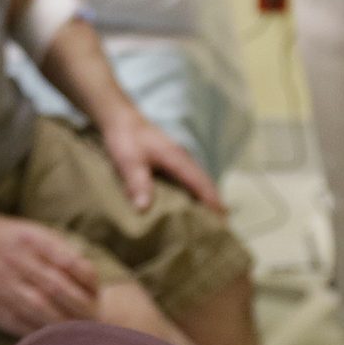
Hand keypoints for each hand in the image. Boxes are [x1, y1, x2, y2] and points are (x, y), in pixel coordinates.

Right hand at [0, 212, 102, 336]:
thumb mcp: (28, 230)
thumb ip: (55, 248)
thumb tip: (83, 272)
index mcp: (32, 240)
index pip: (70, 262)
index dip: (88, 282)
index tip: (98, 294)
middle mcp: (19, 261)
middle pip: (58, 289)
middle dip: (80, 309)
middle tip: (95, 322)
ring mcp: (3, 283)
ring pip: (39, 309)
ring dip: (62, 324)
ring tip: (78, 334)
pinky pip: (16, 321)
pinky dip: (36, 331)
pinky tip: (50, 338)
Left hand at [99, 118, 223, 214]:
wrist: (120, 118)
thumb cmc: (125, 138)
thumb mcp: (128, 161)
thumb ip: (137, 183)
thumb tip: (144, 209)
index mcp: (177, 159)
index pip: (201, 183)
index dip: (212, 201)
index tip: (223, 219)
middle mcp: (183, 159)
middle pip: (205, 182)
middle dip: (215, 203)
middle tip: (222, 226)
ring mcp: (178, 159)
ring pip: (199, 180)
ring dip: (206, 197)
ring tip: (211, 219)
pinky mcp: (172, 160)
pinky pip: (190, 179)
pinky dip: (196, 192)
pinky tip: (191, 203)